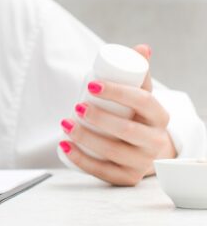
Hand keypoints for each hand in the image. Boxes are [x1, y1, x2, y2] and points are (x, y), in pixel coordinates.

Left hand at [59, 44, 176, 185]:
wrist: (147, 149)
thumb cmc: (138, 116)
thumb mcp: (142, 95)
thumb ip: (139, 72)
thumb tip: (142, 47)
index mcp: (160, 117)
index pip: (142, 102)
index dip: (117, 92)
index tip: (91, 84)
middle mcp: (155, 142)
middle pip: (127, 130)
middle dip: (99, 118)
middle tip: (77, 105)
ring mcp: (141, 163)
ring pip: (113, 152)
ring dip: (86, 137)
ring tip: (66, 123)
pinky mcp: (126, 178)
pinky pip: (103, 171)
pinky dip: (81, 159)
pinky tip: (65, 146)